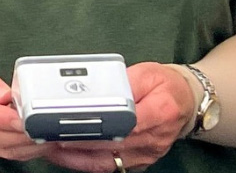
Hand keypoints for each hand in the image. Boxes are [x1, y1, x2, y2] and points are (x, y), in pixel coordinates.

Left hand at [44, 63, 194, 171]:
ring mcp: (146, 154)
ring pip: (107, 162)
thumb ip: (124, 80)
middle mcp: (154, 139)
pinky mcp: (139, 162)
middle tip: (49, 136)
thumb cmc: (166, 86)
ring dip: (77, 156)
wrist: (186, 103)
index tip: (70, 124)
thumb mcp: (148, 72)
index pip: (125, 123)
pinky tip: (67, 155)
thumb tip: (98, 88)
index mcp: (159, 112)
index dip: (96, 127)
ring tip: (50, 147)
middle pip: (111, 145)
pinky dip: (86, 162)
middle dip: (77, 142)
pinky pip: (110, 166)